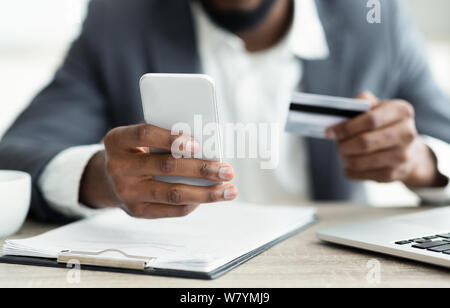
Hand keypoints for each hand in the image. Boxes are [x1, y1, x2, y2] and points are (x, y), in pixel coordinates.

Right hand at [80, 123, 237, 218]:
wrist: (108, 180)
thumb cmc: (135, 152)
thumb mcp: (140, 139)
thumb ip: (165, 137)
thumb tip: (206, 144)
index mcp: (117, 141)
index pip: (145, 135)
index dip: (171, 138)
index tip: (197, 144)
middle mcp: (118, 167)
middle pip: (166, 167)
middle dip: (201, 169)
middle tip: (227, 170)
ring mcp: (127, 192)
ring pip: (173, 193)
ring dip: (206, 193)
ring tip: (229, 190)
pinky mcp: (137, 211)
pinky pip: (172, 209)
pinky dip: (194, 203)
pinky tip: (210, 197)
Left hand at [325, 92, 447, 187]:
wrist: (409, 152)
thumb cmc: (386, 125)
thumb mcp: (378, 107)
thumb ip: (361, 103)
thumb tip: (341, 112)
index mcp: (402, 111)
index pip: (370, 120)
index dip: (346, 127)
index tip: (330, 131)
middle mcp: (407, 133)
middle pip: (364, 142)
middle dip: (344, 145)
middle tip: (337, 144)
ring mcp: (402, 156)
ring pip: (361, 161)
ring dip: (345, 158)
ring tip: (342, 153)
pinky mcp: (394, 174)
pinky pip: (363, 174)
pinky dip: (351, 170)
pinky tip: (349, 164)